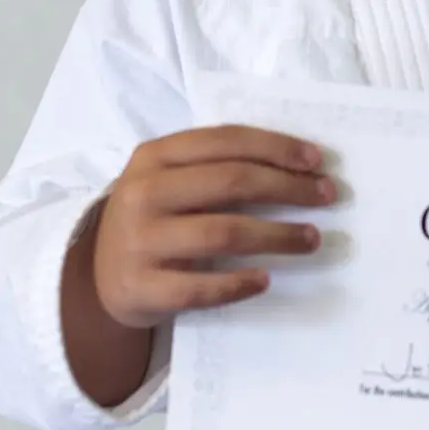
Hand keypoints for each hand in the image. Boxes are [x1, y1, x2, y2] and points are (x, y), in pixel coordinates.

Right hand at [92, 124, 335, 329]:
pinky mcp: (143, 287)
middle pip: (231, 183)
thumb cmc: (154, 219)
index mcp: (153, 157)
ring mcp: (140, 242)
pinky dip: (239, 284)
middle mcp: (143, 193)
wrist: (101, 277)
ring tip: (311, 239)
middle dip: (288, 187)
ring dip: (277, 235)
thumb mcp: (169, 181)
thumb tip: (297, 166)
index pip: (224, 141)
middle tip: (327, 196)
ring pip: (224, 234)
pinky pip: (202, 288)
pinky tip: (265, 280)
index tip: (317, 161)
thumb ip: (215, 167)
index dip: (276, 147)